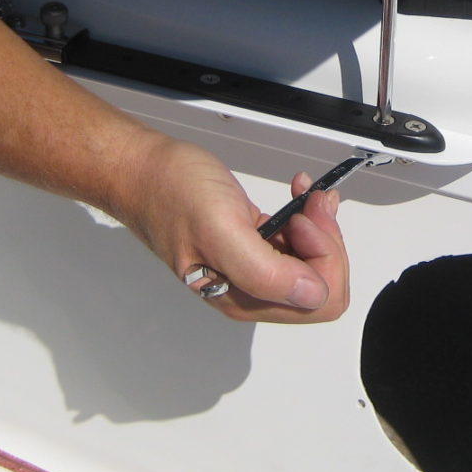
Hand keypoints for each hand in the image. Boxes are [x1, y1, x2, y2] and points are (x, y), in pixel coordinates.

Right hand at [117, 136, 349, 322]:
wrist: (145, 172)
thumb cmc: (171, 194)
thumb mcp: (220, 229)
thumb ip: (266, 272)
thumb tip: (310, 294)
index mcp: (246, 298)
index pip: (319, 299)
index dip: (323, 257)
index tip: (302, 221)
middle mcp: (252, 292)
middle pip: (321, 284)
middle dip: (326, 240)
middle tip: (310, 205)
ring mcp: (253, 269)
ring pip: (313, 262)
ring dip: (318, 225)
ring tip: (304, 196)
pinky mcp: (253, 247)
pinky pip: (298, 244)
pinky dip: (306, 217)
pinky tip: (297, 196)